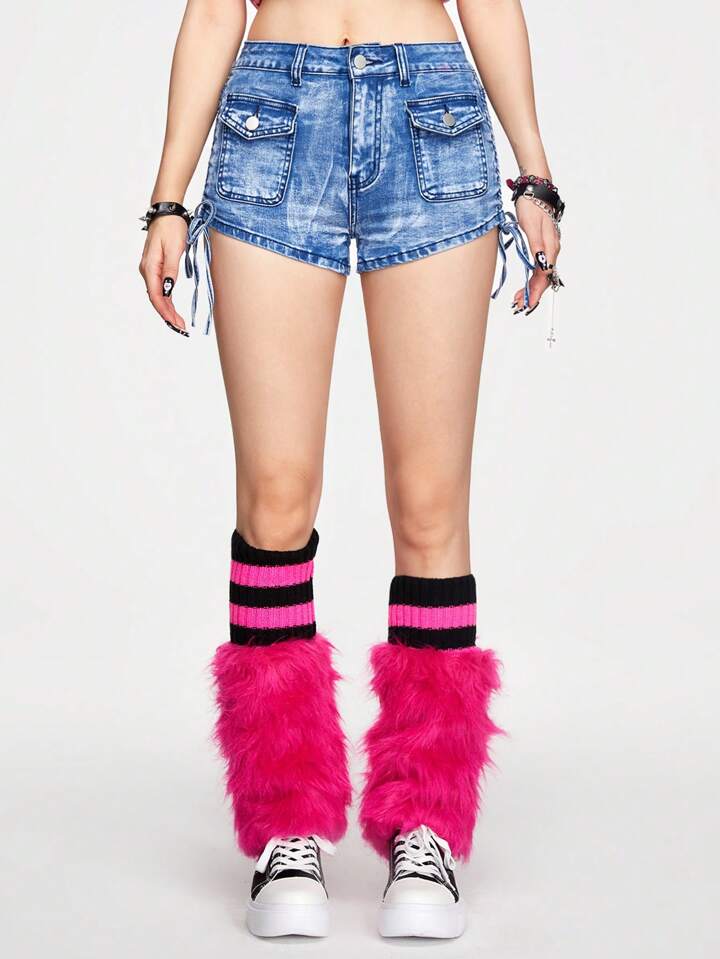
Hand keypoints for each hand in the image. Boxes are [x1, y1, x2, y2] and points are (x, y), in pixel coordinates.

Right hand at [139, 216, 188, 334]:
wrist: (167, 211)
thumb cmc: (171, 227)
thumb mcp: (174, 248)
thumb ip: (170, 270)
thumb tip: (168, 290)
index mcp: (150, 267)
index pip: (157, 296)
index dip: (166, 312)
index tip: (177, 324)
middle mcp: (147, 270)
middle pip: (157, 299)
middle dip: (168, 315)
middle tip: (182, 329)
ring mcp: (150, 269)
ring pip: (158, 295)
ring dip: (168, 310)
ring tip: (179, 323)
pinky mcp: (156, 267)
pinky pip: (160, 288)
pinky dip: (167, 300)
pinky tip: (173, 308)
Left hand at [511, 197, 560, 314]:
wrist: (535, 190)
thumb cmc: (532, 205)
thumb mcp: (530, 225)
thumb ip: (536, 245)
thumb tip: (541, 264)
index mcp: (550, 247)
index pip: (544, 276)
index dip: (535, 291)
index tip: (527, 303)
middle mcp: (551, 250)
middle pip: (544, 278)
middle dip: (532, 294)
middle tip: (518, 305)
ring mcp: (548, 249)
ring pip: (541, 275)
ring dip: (531, 288)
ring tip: (518, 299)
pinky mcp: (543, 247)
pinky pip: (539, 268)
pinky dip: (531, 279)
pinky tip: (525, 285)